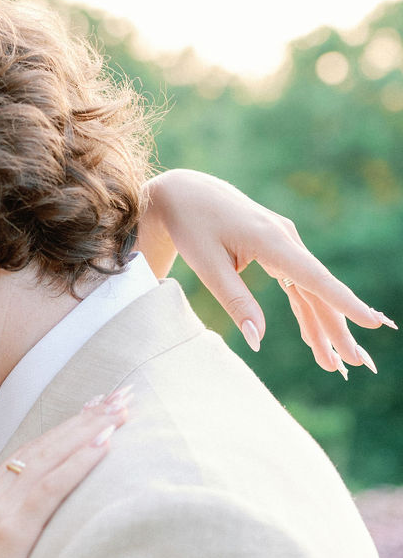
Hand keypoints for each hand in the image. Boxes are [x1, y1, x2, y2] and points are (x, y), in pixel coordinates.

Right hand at [0, 394, 129, 557]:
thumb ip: (11, 525)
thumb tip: (41, 520)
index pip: (30, 449)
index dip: (65, 427)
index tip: (95, 408)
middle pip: (44, 444)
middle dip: (85, 417)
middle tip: (120, 395)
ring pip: (51, 456)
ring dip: (90, 430)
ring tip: (122, 410)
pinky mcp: (13, 528)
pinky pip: (53, 485)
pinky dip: (80, 461)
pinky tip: (106, 444)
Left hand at [140, 169, 392, 372]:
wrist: (186, 194)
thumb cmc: (194, 226)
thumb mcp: (208, 266)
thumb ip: (236, 302)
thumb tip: (258, 340)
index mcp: (271, 240)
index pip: (314, 278)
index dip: (344, 302)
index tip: (370, 321)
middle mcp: (286, 239)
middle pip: (319, 290)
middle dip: (338, 328)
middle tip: (355, 363)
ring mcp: (285, 242)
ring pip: (311, 290)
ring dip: (324, 326)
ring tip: (335, 362)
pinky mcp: (278, 248)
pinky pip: (298, 284)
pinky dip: (306, 311)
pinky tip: (314, 338)